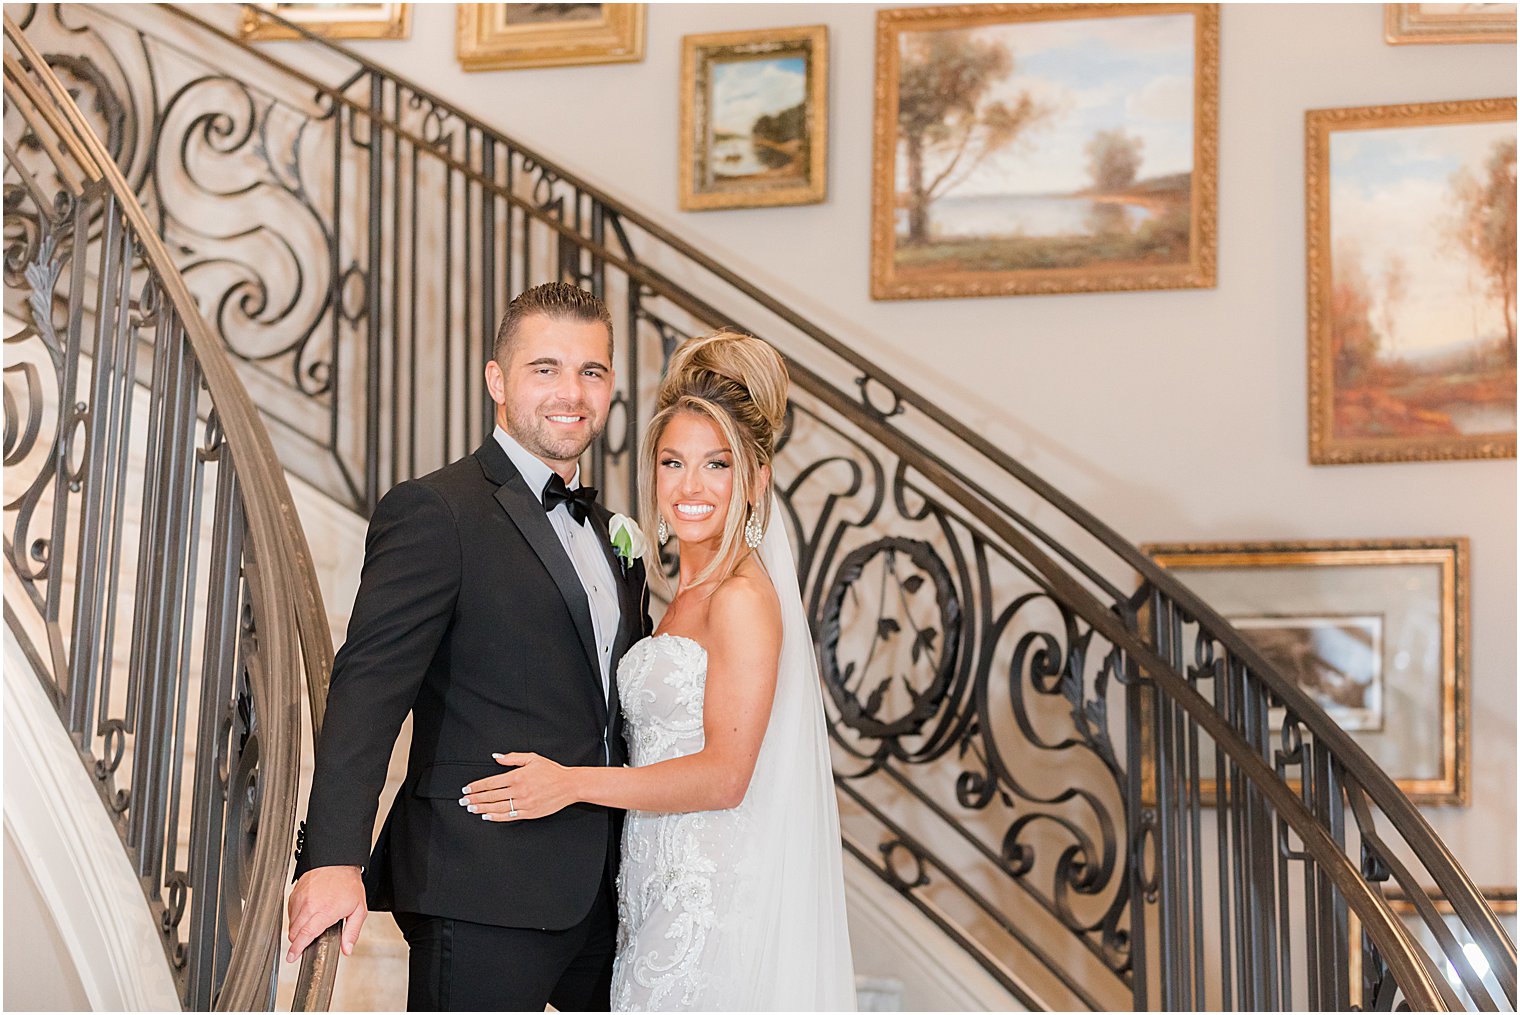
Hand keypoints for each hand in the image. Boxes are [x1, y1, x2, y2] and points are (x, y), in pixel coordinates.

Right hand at [286, 865, 365, 961]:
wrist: (337, 861)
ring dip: (297, 930)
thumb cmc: (349, 884)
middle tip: (306, 943)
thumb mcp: (358, 910)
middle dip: (298, 941)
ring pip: (291, 923)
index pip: (306, 934)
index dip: (297, 948)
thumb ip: (352, 932)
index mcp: (325, 911)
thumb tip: (347, 949)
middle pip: (295, 932)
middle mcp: (310, 905)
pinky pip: (290, 912)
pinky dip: (295, 918)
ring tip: (311, 925)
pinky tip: (307, 915)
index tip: (292, 957)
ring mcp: (300, 899)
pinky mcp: (295, 894)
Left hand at [460, 752, 578, 821]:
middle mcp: (519, 791)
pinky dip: (496, 817)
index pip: (491, 783)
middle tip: (463, 801)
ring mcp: (524, 803)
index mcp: (517, 776)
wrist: (569, 785)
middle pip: (491, 796)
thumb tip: (496, 757)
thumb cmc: (552, 771)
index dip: (476, 786)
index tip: (467, 789)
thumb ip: (512, 758)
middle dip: (475, 798)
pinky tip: (487, 816)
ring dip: (482, 808)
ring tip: (471, 808)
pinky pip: (509, 816)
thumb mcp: (532, 758)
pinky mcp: (529, 813)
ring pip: (497, 807)